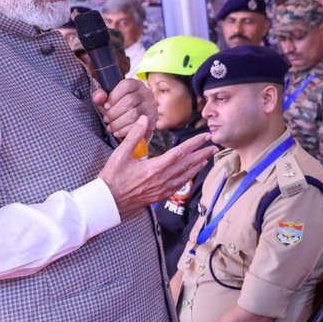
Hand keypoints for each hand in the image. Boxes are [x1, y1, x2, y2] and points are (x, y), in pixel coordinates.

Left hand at [92, 78, 157, 139]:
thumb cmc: (119, 107)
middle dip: (114, 112)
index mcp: (135, 84)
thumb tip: (99, 96)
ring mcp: (151, 106)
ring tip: (111, 127)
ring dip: (119, 122)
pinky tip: (118, 132)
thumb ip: (100, 96)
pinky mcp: (153, 119)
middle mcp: (146, 93)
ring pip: (134, 114)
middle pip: (130, 100)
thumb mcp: (108, 100)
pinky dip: (126, 130)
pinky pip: (139, 125)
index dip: (114, 96)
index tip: (106, 106)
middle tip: (106, 119)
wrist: (134, 120)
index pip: (126, 85)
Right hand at [99, 116, 216, 219]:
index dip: (194, 143)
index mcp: (155, 168)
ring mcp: (162, 189)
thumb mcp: (120, 154)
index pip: (180, 152)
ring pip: (186, 176)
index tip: (205, 136)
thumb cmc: (112, 178)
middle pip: (188, 164)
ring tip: (207, 158)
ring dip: (198, 166)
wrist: (107, 202)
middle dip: (202, 154)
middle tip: (215, 147)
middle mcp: (162, 179)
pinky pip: (179, 185)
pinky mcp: (160, 196)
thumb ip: (134, 135)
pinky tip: (191, 174)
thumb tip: (144, 118)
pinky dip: (188, 178)